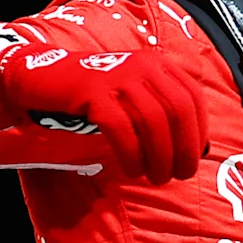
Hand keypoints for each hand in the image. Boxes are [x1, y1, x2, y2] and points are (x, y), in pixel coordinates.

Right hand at [0, 40, 213, 181]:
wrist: (44, 77)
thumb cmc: (93, 96)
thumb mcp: (133, 95)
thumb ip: (160, 112)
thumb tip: (195, 149)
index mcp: (156, 64)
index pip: (192, 98)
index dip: (198, 132)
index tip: (194, 158)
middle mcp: (142, 66)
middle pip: (177, 111)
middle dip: (183, 149)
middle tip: (178, 175)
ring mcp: (117, 77)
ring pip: (153, 121)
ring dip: (159, 157)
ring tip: (155, 177)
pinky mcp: (94, 93)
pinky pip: (122, 128)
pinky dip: (131, 154)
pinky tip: (130, 170)